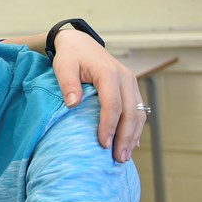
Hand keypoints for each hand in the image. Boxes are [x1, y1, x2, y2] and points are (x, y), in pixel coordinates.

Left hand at [52, 29, 145, 161]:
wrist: (80, 43)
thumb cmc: (70, 56)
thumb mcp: (63, 67)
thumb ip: (68, 84)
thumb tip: (72, 105)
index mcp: (108, 73)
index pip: (113, 105)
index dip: (109, 126)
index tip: (103, 144)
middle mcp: (125, 78)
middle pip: (130, 112)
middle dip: (125, 137)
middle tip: (118, 159)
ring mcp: (130, 83)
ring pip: (138, 114)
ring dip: (133, 136)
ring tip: (124, 157)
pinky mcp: (131, 88)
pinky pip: (138, 111)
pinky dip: (135, 128)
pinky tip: (130, 144)